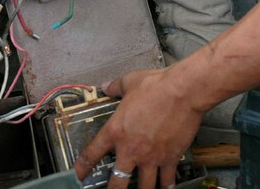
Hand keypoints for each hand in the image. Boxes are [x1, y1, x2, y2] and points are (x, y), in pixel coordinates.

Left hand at [75, 68, 203, 188]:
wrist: (182, 91)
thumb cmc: (156, 85)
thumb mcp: (130, 81)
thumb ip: (116, 87)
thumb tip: (106, 86)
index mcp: (116, 131)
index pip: (92, 154)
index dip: (81, 168)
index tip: (78, 176)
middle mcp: (131, 149)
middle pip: (117, 183)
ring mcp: (151, 157)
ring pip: (144, 187)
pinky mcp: (170, 158)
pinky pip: (167, 180)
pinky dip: (167, 186)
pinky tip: (165, 188)